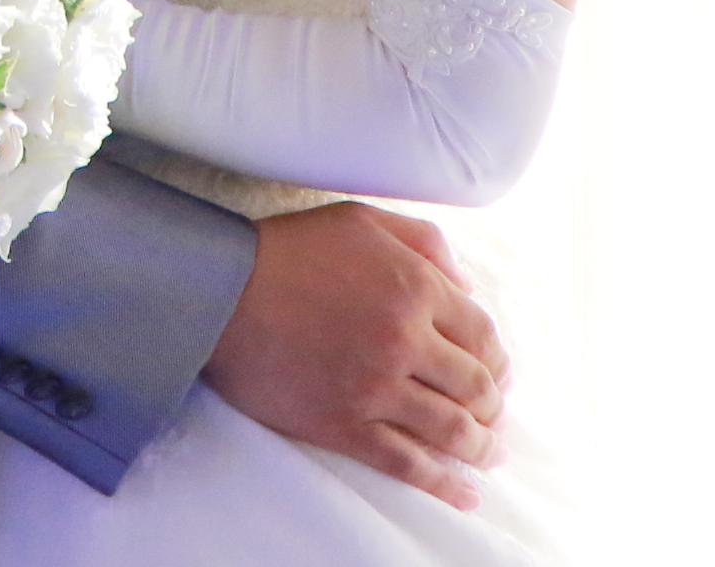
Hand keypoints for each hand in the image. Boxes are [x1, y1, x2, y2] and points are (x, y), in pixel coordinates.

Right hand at [204, 201, 507, 508]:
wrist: (217, 291)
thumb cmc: (286, 250)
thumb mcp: (360, 220)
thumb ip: (422, 242)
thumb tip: (468, 283)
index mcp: (414, 287)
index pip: (483, 335)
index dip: (497, 359)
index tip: (497, 375)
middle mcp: (405, 339)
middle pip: (475, 385)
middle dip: (493, 406)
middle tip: (493, 417)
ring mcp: (375, 386)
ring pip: (451, 428)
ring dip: (479, 446)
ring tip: (488, 455)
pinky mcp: (344, 424)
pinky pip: (407, 463)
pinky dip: (443, 483)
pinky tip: (464, 493)